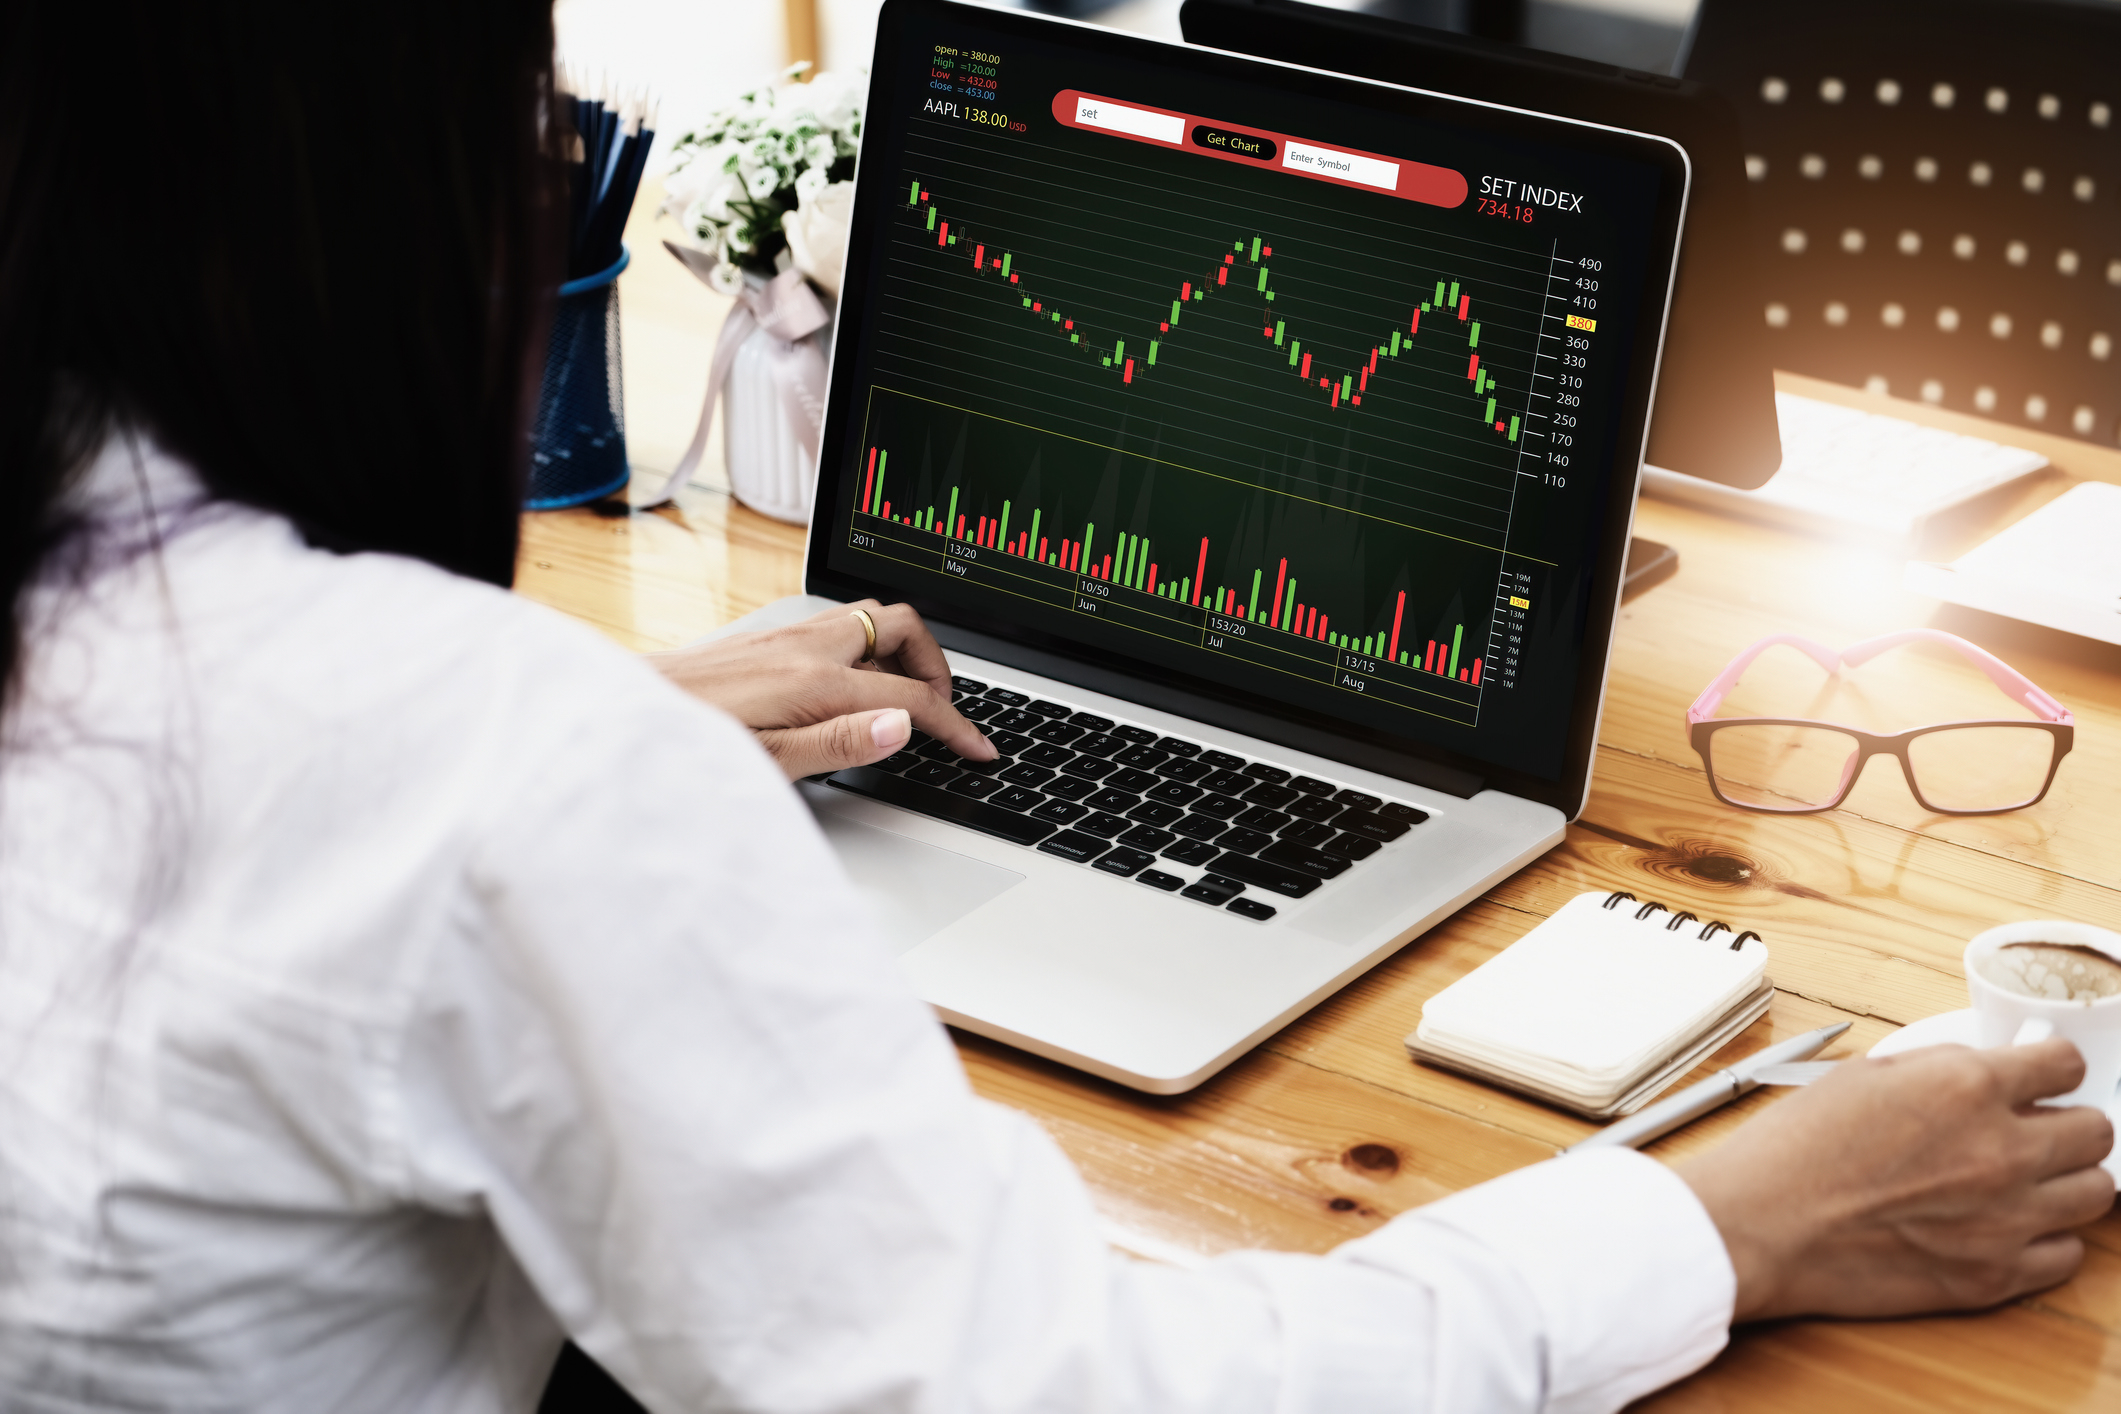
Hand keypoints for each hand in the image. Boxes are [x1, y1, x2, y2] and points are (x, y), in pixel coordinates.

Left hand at [646, 599, 996, 779]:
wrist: (626, 713)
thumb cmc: (690, 741)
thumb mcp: (770, 760)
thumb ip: (841, 742)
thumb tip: (900, 726)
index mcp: (818, 681)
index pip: (910, 700)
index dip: (955, 727)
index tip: (980, 750)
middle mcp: (808, 646)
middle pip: (902, 626)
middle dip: (937, 665)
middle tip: (944, 711)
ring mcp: (788, 637)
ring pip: (871, 618)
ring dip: (902, 651)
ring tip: (906, 696)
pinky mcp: (769, 640)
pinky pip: (839, 625)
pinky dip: (868, 648)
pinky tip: (853, 686)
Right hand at [1676, 1038, 2114, 1321]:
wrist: (1759, 1226)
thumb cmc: (1794, 1151)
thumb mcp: (1862, 1077)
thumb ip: (1937, 1071)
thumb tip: (1980, 1070)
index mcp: (1967, 1087)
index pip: (2066, 1063)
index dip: (2052, 1068)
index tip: (2040, 1079)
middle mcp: (2002, 1150)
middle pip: (2096, 1130)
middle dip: (2067, 1124)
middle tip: (2032, 1131)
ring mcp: (2006, 1219)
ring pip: (2097, 1193)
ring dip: (2064, 1181)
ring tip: (2023, 1182)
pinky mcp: (1994, 1276)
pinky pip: (2066, 1255)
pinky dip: (2044, 1240)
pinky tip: (2006, 1228)